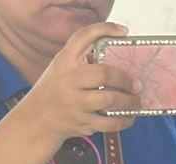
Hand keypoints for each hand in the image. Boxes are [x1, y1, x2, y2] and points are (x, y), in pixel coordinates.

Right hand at [12, 23, 141, 149]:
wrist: (38, 117)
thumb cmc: (57, 88)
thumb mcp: (63, 67)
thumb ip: (83, 58)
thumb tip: (119, 54)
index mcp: (64, 61)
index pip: (82, 37)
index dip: (104, 29)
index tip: (123, 31)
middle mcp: (68, 79)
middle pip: (103, 73)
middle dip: (125, 79)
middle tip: (137, 84)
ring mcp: (75, 102)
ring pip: (110, 99)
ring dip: (130, 101)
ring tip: (137, 101)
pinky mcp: (82, 122)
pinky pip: (110, 123)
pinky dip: (125, 120)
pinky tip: (129, 116)